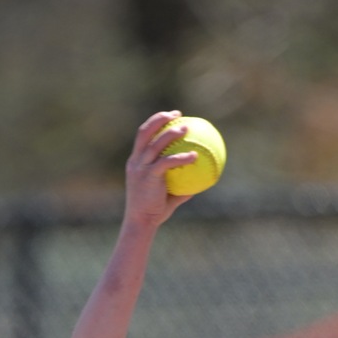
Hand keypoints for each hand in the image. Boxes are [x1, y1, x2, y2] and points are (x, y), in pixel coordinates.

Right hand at [123, 111, 197, 231]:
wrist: (141, 223)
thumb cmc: (154, 211)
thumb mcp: (168, 195)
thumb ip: (181, 184)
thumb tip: (201, 178)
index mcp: (136, 162)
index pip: (142, 135)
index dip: (155, 122)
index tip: (171, 116)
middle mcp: (136, 162)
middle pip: (144, 132)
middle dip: (159, 119)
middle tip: (177, 114)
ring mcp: (140, 168)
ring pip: (156, 144)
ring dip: (171, 133)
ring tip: (187, 129)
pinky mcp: (148, 176)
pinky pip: (167, 162)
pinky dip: (181, 157)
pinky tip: (194, 156)